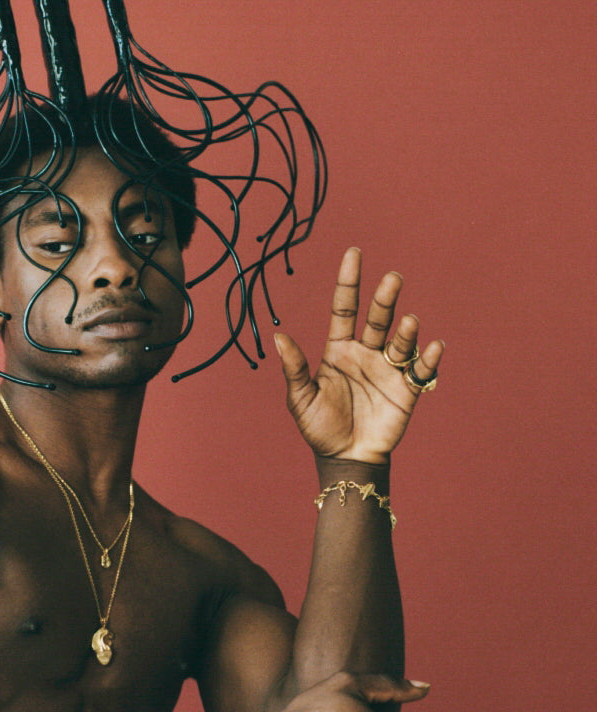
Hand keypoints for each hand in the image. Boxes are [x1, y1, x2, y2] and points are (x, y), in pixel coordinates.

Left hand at [274, 248, 444, 463]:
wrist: (346, 458)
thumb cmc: (320, 429)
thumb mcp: (300, 399)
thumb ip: (294, 369)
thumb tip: (278, 338)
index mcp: (338, 350)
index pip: (344, 308)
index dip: (349, 281)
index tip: (354, 253)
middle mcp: (365, 353)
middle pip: (377, 318)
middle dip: (385, 298)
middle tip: (393, 279)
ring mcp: (387, 370)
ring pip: (400, 341)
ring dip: (405, 330)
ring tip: (407, 323)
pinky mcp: (407, 390)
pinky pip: (421, 370)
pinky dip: (429, 358)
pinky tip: (434, 348)